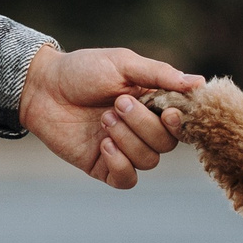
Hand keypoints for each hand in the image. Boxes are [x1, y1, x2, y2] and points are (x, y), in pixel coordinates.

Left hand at [18, 45, 204, 188]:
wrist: (42, 87)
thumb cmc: (82, 70)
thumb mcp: (123, 64)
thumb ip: (160, 74)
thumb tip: (200, 83)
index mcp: (153, 103)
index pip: (181, 123)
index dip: (179, 123)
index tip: (167, 111)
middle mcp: (142, 129)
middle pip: (166, 143)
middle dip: (143, 125)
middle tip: (117, 103)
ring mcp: (124, 148)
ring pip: (149, 161)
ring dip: (128, 139)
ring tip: (104, 119)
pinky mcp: (103, 165)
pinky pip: (127, 179)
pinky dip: (120, 163)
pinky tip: (104, 145)